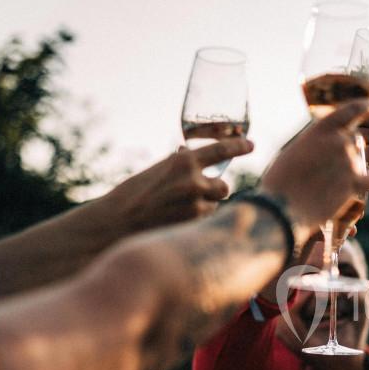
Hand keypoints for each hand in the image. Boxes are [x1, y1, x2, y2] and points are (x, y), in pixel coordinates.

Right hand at [102, 141, 245, 232]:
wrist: (117, 222)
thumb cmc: (134, 194)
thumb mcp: (156, 170)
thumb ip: (177, 164)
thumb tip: (188, 154)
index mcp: (183, 161)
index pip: (221, 150)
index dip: (238, 146)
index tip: (251, 144)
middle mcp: (193, 181)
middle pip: (223, 186)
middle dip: (213, 190)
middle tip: (195, 193)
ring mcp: (196, 204)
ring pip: (214, 206)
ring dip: (203, 207)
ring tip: (176, 209)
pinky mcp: (194, 224)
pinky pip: (205, 221)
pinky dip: (196, 220)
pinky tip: (175, 220)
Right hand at [262, 100, 368, 241]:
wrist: (281, 208)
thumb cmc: (279, 183)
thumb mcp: (292, 152)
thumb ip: (312, 146)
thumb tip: (320, 149)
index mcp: (320, 128)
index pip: (352, 109)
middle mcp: (338, 140)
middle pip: (361, 136)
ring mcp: (348, 161)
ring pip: (368, 155)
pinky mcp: (354, 184)